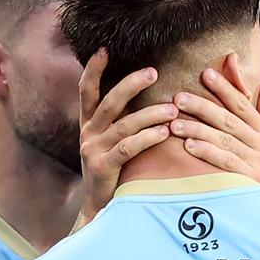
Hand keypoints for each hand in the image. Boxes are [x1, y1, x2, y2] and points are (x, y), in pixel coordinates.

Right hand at [78, 48, 176, 218]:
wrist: (101, 210)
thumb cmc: (115, 173)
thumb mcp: (112, 143)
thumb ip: (123, 121)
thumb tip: (148, 98)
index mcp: (89, 124)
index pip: (87, 91)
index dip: (93, 70)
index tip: (103, 49)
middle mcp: (88, 133)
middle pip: (109, 102)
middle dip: (131, 84)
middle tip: (153, 71)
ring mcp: (94, 150)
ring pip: (123, 125)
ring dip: (150, 114)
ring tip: (172, 108)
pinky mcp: (103, 167)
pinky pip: (128, 147)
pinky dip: (147, 137)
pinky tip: (165, 132)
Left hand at [171, 54, 259, 186]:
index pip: (242, 105)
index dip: (225, 88)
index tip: (206, 74)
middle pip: (229, 120)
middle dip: (203, 106)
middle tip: (178, 98)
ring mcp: (257, 162)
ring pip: (224, 140)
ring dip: (198, 130)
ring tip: (175, 124)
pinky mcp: (250, 179)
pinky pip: (226, 162)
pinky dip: (207, 152)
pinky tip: (189, 146)